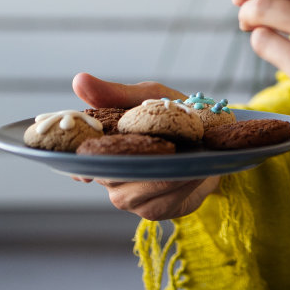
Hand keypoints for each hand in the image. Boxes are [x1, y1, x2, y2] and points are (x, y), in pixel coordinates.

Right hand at [69, 72, 217, 219]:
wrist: (211, 137)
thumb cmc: (170, 114)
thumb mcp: (147, 96)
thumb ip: (115, 94)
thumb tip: (78, 80)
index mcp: (102, 148)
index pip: (78, 160)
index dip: (81, 163)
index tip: (91, 165)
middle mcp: (109, 175)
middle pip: (112, 177)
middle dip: (138, 163)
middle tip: (166, 148)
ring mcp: (128, 196)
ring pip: (136, 193)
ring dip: (165, 176)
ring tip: (189, 159)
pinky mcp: (153, 209)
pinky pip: (161, 203)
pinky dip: (179, 187)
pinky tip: (194, 173)